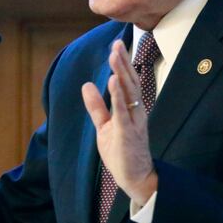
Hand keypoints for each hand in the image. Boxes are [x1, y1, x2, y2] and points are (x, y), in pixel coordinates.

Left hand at [82, 40, 157, 203]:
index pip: (127, 81)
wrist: (135, 178)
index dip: (122, 63)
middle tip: (117, 43)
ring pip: (128, 92)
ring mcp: (133, 122)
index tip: (116, 46)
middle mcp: (136, 111)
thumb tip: (86, 85)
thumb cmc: (122, 152)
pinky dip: (117, 95)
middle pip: (129, 82)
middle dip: (123, 62)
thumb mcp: (105, 126)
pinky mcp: (127, 133)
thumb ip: (97, 106)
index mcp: (131, 108)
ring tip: (114, 56)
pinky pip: (122, 111)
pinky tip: (112, 82)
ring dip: (121, 73)